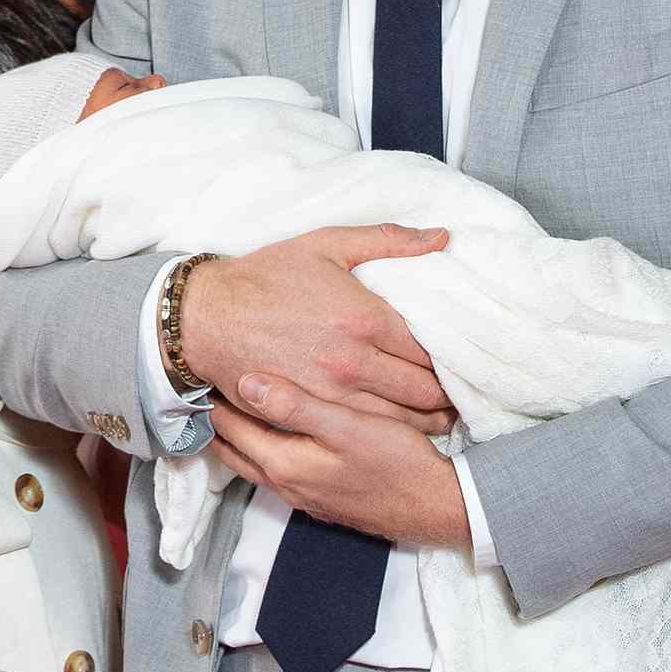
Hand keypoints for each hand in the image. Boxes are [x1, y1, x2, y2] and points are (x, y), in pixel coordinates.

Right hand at [181, 224, 455, 432]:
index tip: (463, 360)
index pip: (430, 349)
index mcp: (365, 317)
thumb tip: (442, 238)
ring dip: (428, 420)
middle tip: (460, 394)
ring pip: (401, 419)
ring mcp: (333, 393)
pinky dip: (391, 433)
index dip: (453, 359)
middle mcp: (354, 361)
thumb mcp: (326, 244)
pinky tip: (402, 430)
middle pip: (423, 390)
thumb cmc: (266, 277)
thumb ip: (388, 240)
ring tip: (443, 417)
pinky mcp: (312, 414)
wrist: (207, 316)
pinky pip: (365, 431)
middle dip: (448, 395)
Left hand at [209, 373, 468, 546]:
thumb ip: (295, 405)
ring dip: (238, 434)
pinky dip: (262, 446)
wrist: (437, 507)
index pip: (231, 428)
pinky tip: (272, 429)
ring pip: (254, 460)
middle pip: (234, 448)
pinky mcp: (321, 497)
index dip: (212, 398)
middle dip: (216, 419)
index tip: (198, 368)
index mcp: (284, 464)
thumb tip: (245, 382)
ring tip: (228, 402)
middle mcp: (285, 484)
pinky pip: (276, 467)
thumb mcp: (346, 426)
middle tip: (202, 382)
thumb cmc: (396, 461)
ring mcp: (303, 494)